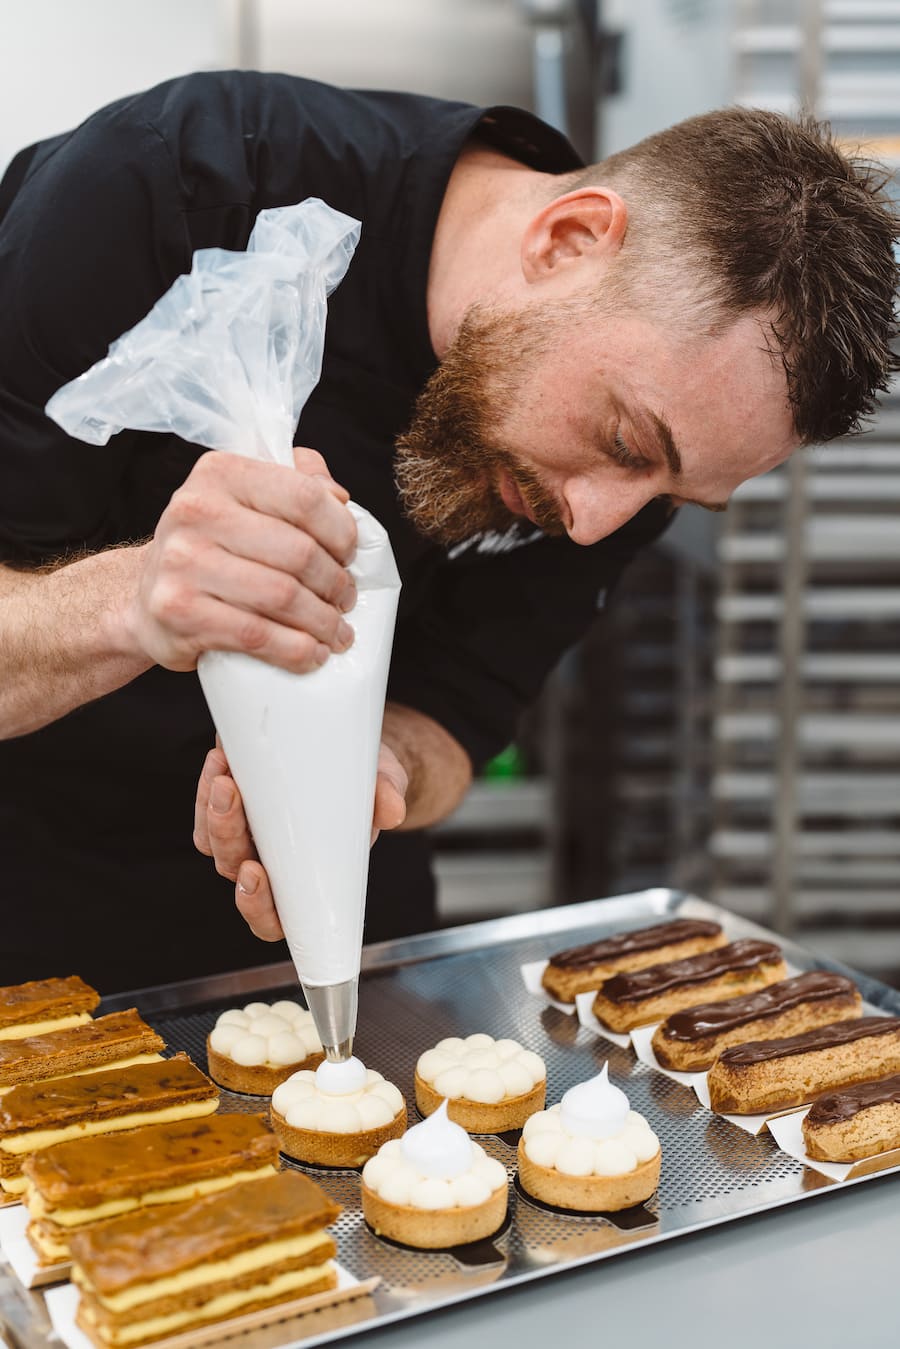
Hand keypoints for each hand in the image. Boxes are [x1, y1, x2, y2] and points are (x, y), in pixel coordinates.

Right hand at [121, 448, 357, 673]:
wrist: (145, 596)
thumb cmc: (210, 547)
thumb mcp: (244, 499)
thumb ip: (295, 482)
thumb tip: (340, 497)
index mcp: (220, 473)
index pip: (304, 496)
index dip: (341, 531)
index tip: (349, 555)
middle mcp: (195, 511)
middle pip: (299, 552)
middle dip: (336, 583)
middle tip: (346, 600)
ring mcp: (183, 562)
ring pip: (283, 596)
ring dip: (323, 622)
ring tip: (336, 631)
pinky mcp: (179, 612)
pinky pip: (258, 635)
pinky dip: (296, 650)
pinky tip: (312, 654)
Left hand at [194, 741, 408, 940]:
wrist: (352, 754)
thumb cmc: (368, 786)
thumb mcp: (385, 784)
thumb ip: (387, 796)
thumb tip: (392, 809)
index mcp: (306, 882)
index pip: (273, 919)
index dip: (257, 907)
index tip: (255, 874)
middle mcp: (272, 865)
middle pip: (234, 869)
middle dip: (227, 837)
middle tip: (232, 797)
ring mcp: (249, 837)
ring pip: (213, 842)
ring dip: (212, 812)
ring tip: (224, 775)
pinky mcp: (234, 806)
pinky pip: (207, 810)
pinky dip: (208, 788)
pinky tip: (221, 759)